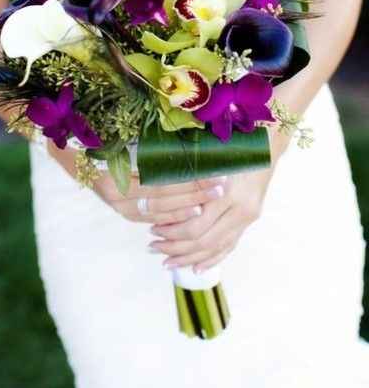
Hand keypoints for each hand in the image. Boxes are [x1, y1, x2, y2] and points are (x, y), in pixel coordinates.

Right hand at [47, 138, 226, 225]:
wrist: (62, 148)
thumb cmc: (90, 133)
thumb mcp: (116, 131)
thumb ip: (146, 136)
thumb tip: (183, 126)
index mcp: (113, 175)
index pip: (161, 184)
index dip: (188, 182)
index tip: (214, 175)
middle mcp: (114, 195)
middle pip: (162, 200)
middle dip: (194, 195)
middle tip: (221, 188)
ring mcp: (115, 204)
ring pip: (156, 213)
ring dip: (185, 208)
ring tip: (209, 201)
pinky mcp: (117, 207)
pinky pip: (146, 216)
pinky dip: (168, 217)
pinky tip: (187, 213)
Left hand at [149, 128, 288, 271]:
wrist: (265, 151)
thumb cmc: (232, 150)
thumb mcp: (211, 160)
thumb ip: (191, 180)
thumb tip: (157, 194)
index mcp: (227, 193)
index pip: (196, 225)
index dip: (172, 232)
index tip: (154, 229)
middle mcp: (239, 210)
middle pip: (204, 241)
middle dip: (176, 248)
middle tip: (153, 247)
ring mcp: (246, 219)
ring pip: (215, 248)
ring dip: (189, 258)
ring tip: (167, 262)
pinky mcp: (248, 223)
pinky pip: (229, 247)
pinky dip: (211, 259)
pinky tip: (195, 268)